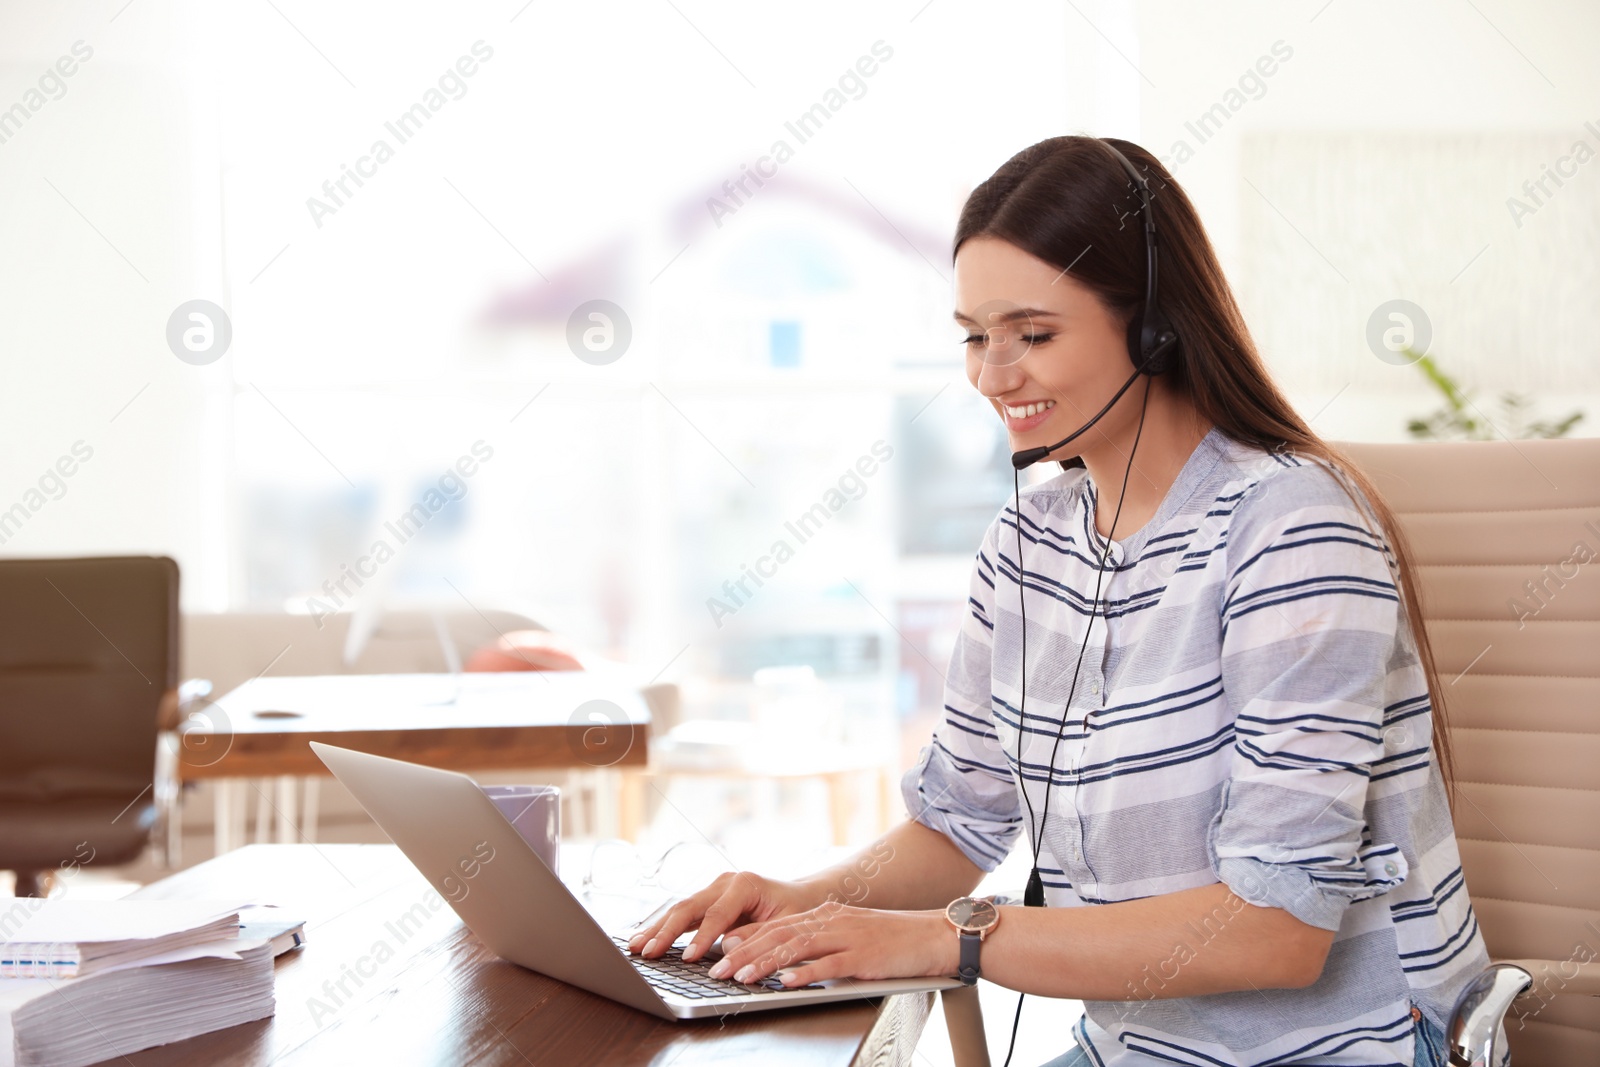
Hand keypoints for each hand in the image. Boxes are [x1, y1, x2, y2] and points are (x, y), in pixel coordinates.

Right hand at [626, 870, 824, 962]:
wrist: (800, 897)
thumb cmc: (796, 910)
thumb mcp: (785, 924)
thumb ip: (756, 934)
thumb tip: (726, 947)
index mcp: (744, 884)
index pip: (717, 913)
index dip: (702, 937)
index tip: (688, 958)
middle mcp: (724, 883)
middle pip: (689, 907)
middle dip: (667, 931)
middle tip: (648, 952)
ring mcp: (712, 890)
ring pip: (679, 909)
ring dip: (656, 929)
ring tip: (635, 947)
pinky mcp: (706, 902)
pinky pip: (681, 916)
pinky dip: (662, 928)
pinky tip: (644, 939)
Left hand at [704, 902, 956, 987]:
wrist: (935, 936)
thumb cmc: (894, 940)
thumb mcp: (851, 933)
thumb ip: (821, 942)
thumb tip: (788, 959)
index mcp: (826, 915)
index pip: (777, 925)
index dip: (746, 937)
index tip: (720, 948)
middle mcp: (832, 921)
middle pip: (779, 934)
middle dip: (744, 952)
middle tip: (717, 968)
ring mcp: (848, 937)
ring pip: (797, 948)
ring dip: (766, 963)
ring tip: (742, 976)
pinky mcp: (865, 957)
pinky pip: (830, 965)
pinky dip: (806, 973)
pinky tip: (787, 982)